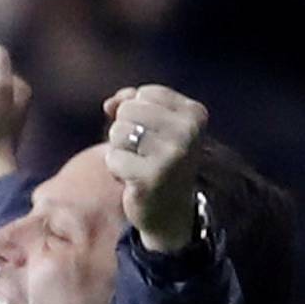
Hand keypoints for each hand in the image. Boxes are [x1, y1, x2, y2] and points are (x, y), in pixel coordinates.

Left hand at [102, 84, 207, 252]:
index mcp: (194, 113)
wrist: (169, 210)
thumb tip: (110, 103)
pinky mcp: (152, 176)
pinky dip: (115, 169)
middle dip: (124, 131)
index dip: (135, 113)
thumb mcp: (150, 126)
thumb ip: (129, 104)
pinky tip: (132, 179)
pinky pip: (113, 158)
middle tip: (141, 153)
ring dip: (119, 150)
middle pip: (128, 110)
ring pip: (118, 132)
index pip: (144, 93)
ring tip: (137, 164)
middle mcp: (188, 131)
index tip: (152, 135)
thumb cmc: (156, 160)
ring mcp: (173, 154)